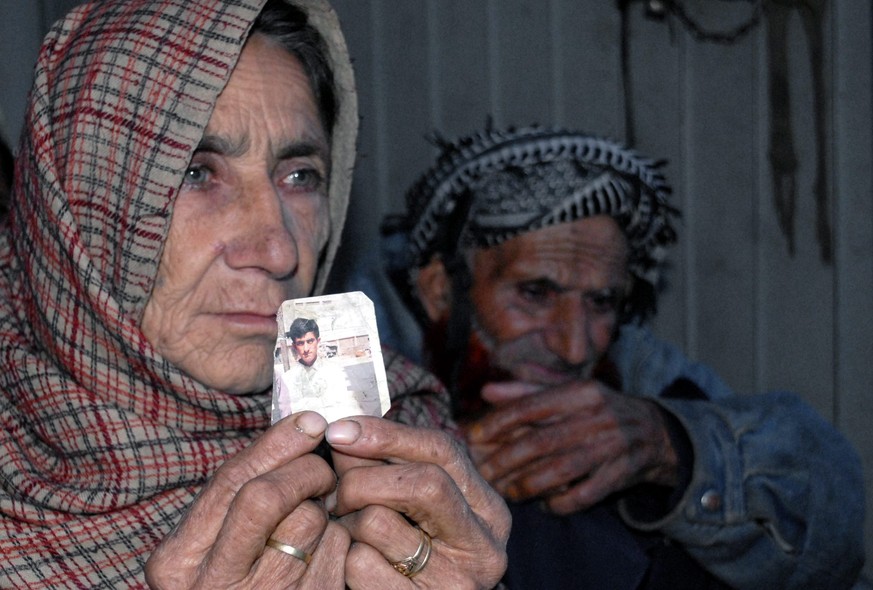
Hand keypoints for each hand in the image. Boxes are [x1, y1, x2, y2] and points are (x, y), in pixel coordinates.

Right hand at [145, 412, 346, 588]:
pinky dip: (340, 534)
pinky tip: (327, 543)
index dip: (276, 444)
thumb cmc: (231, 581)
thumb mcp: (213, 542)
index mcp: (177, 561)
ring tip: (318, 512)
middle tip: (322, 468)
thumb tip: (302, 428)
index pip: (231, 483)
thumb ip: (238, 493)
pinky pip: (337, 549)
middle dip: (304, 469)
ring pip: (308, 521)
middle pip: (267, 496)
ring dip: (325, 506)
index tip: (310, 421)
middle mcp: (213, 585)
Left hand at [325, 417, 509, 588]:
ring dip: (348, 522)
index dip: (387, 434)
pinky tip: (356, 563)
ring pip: (379, 521)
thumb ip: (392, 467)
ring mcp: (454, 582)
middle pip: (420, 482)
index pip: (442, 450)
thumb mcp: (422, 508)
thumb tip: (344, 434)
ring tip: (351, 533)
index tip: (340, 431)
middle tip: (337, 494)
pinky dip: (345, 558)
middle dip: (362, 479)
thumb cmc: (418, 554)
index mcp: (487, 510)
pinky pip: (360, 564)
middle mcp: (482, 546)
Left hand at [463, 380, 678, 514]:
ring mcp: (612, 447)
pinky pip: (586, 494)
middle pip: (543, 441)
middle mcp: (597, 416)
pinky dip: (562, 502)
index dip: (498, 422)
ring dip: (528, 484)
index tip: (472, 436)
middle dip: (506, 459)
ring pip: (562, 470)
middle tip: (482, 473)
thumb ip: (527, 389)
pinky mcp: (622, 474)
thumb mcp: (568, 389)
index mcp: (581, 391)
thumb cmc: (598, 408)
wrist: (655, 431)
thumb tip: (486, 392)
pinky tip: (544, 505)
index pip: (532, 406)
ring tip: (506, 491)